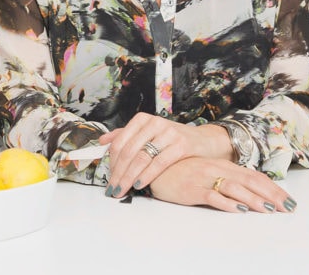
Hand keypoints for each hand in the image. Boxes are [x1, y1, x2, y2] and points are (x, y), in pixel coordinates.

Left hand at [99, 113, 232, 197]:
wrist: (205, 141)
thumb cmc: (174, 139)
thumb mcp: (149, 133)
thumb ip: (126, 135)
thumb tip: (102, 141)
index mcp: (142, 120)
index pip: (120, 142)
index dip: (111, 162)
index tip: (108, 178)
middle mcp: (154, 123)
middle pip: (129, 151)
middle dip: (118, 173)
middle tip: (113, 189)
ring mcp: (168, 133)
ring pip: (141, 157)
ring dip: (129, 177)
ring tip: (123, 189)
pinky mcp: (181, 145)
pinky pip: (159, 163)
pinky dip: (147, 175)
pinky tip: (139, 184)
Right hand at [148, 157, 296, 212]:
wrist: (152, 166)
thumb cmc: (181, 171)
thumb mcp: (207, 173)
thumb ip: (226, 180)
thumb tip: (249, 194)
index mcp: (223, 166)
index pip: (254, 176)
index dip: (273, 188)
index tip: (289, 200)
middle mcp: (217, 169)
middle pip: (250, 181)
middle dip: (272, 195)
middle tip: (288, 207)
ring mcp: (205, 178)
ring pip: (235, 188)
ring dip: (254, 199)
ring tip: (269, 209)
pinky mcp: (192, 188)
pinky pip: (213, 195)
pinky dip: (227, 203)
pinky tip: (239, 210)